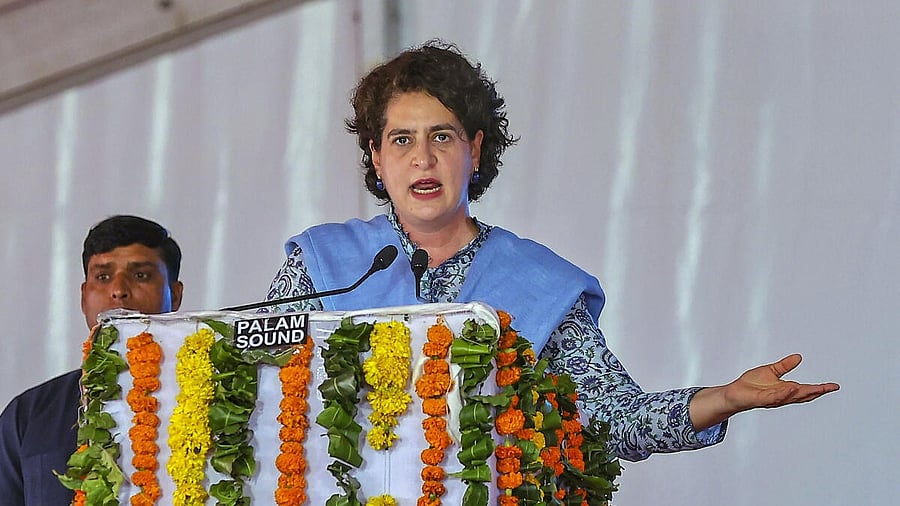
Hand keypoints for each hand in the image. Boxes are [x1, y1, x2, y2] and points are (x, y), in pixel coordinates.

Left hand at [689, 353, 839, 429]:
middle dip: (817, 392)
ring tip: (815, 388)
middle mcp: (781, 396)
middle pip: (802, 395)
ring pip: (790, 397)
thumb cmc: (752, 384)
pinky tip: (790, 388)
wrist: (734, 393)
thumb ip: (784, 365)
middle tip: (830, 388)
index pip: (806, 389)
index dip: (820, 388)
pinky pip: (774, 397)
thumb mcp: (771, 371)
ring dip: (801, 392)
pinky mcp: (760, 399)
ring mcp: (772, 399)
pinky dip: (782, 393)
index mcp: (785, 390)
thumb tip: (799, 357)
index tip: (834, 386)